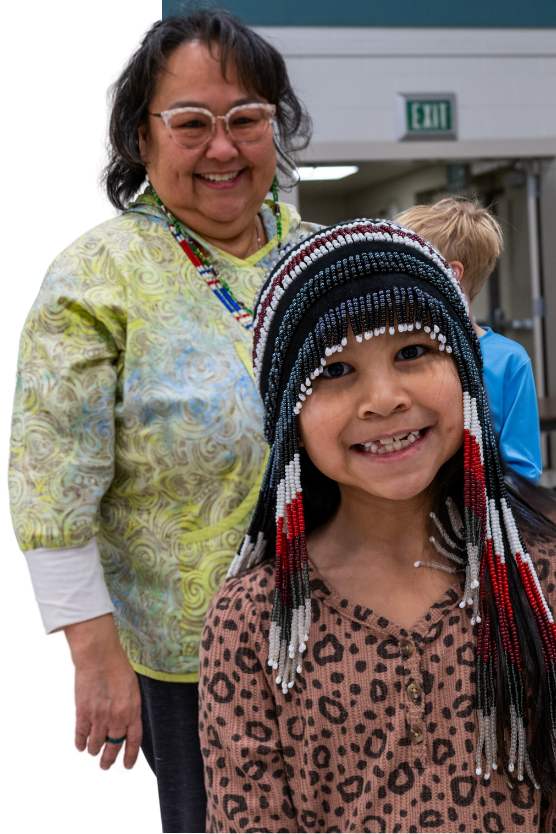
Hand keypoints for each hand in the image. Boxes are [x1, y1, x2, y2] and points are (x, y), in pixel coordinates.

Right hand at [62, 614, 141, 773]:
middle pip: (113, 748)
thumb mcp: (132, 688)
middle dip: (108, 761)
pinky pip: (80, 736)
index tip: (126, 768)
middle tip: (105, 767)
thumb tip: (125, 728)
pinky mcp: (82, 712)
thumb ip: (130, 708)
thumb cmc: (116, 666)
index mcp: (133, 709)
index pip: (133, 742)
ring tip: (93, 756)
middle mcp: (117, 716)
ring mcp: (99, 715)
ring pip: (95, 746)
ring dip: (94, 754)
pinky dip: (79, 744)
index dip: (129, 758)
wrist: (97, 654)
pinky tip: (80, 747)